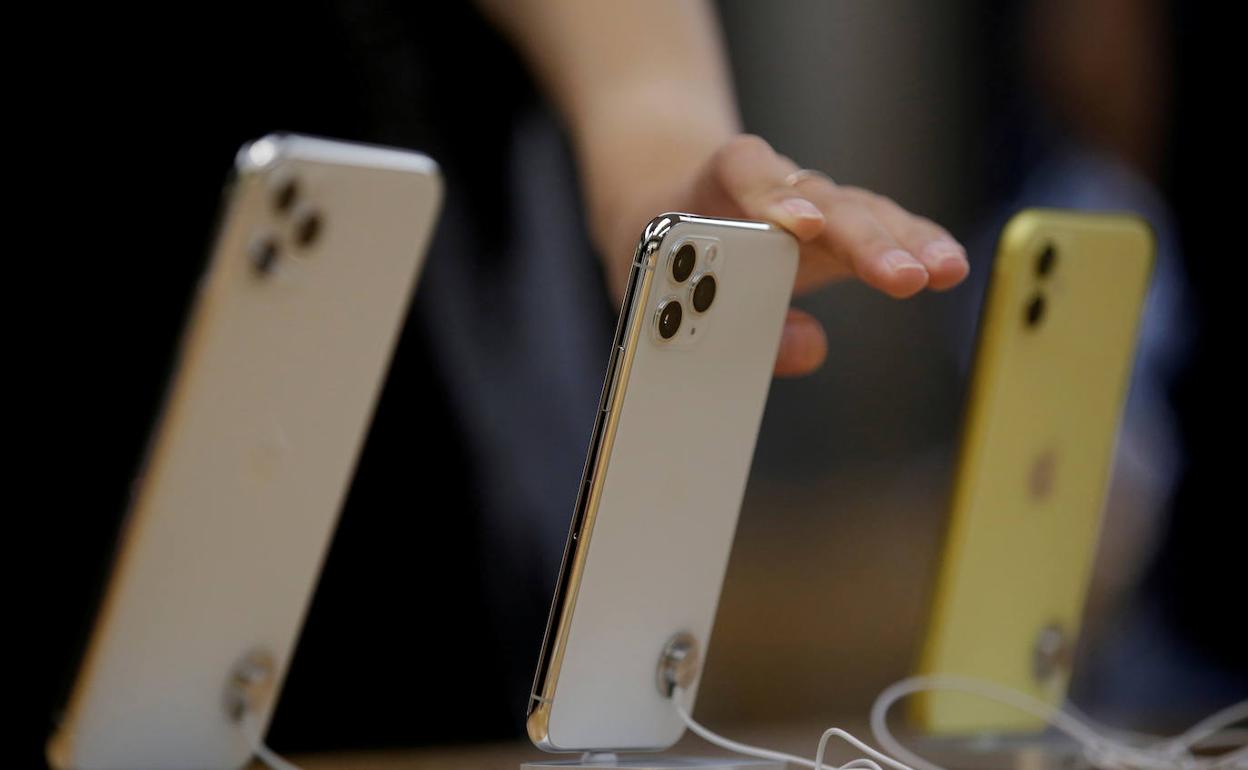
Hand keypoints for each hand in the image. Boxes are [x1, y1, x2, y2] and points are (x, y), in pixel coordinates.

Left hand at [603, 135, 968, 376]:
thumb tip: (808, 347)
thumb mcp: (665, 288)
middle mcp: (774, 184)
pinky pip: (881, 223)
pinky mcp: (839, 218)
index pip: (745, 172)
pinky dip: (914, 242)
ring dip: (903, 243)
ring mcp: (814, 198)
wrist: (670, 206)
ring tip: (942, 272)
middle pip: (822, 200)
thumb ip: (721, 319)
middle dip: (862, 240)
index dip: (774, 196)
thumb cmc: (669, 253)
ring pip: (861, 211)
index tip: (802, 227)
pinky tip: (946, 267)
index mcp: (714, 185)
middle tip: (900, 277)